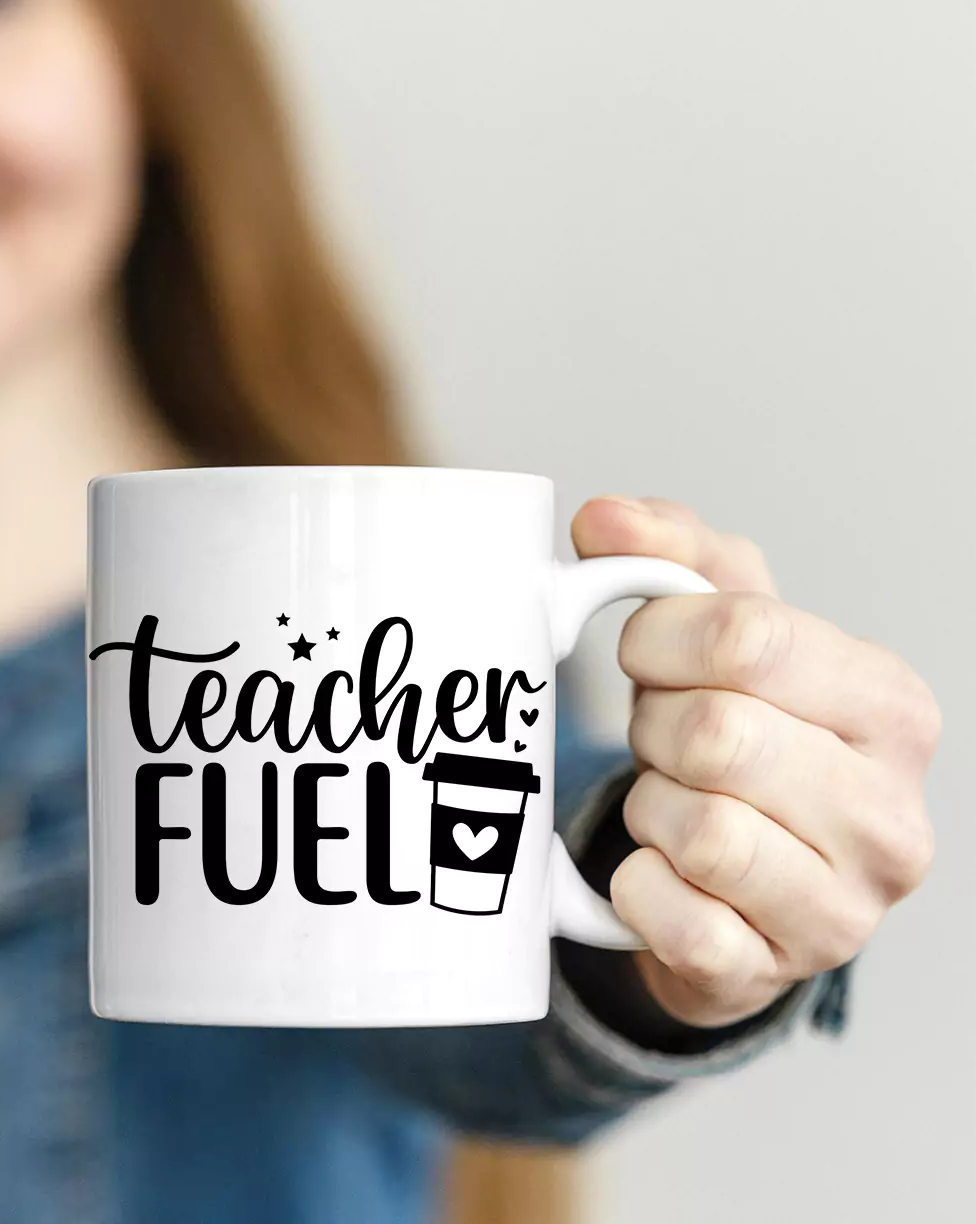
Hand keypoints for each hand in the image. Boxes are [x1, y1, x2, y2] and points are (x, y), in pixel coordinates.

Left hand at [571, 495, 940, 1027]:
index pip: (746, 634)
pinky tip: (659, 870)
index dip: (658, 636)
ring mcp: (845, 907)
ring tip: (671, 800)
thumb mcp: (721, 626)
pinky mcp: (775, 973)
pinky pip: (671, 918)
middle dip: (654, 726)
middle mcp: (891, 813)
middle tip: (660, 736)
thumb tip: (601, 520)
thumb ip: (668, 554)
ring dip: (650, 806)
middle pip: (714, 732)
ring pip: (698, 829)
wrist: (746, 879)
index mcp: (889, 703)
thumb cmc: (742, 733)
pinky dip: (636, 887)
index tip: (645, 652)